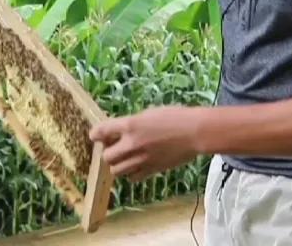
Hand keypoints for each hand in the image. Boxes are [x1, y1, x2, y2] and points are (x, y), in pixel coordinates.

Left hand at [89, 106, 203, 181]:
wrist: (194, 132)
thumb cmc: (175, 117)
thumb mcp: (149, 113)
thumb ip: (132, 123)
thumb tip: (121, 130)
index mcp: (130, 125)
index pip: (101, 132)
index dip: (96, 134)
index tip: (96, 136)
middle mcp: (132, 144)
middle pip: (106, 156)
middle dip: (109, 152)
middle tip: (116, 147)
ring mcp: (141, 160)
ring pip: (116, 170)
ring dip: (118, 164)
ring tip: (127, 157)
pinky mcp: (151, 170)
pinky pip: (132, 178)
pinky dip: (131, 173)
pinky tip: (138, 165)